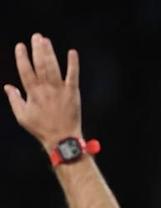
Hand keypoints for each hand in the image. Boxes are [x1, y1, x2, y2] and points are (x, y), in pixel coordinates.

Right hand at [5, 35, 82, 151]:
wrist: (63, 139)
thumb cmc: (41, 129)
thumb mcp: (22, 116)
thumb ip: (14, 99)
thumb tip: (7, 86)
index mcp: (32, 92)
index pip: (25, 70)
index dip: (22, 57)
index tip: (20, 46)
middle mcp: (45, 88)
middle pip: (40, 64)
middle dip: (37, 49)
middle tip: (36, 36)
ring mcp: (60, 90)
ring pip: (53, 67)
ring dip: (49, 52)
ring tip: (45, 40)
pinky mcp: (73, 93)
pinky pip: (73, 76)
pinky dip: (73, 64)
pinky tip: (72, 52)